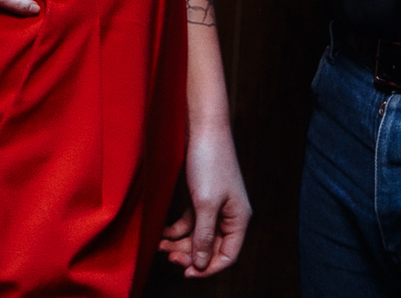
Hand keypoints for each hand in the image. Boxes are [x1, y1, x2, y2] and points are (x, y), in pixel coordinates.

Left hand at [158, 120, 249, 276]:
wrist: (204, 128)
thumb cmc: (210, 162)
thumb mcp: (204, 204)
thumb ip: (204, 236)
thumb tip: (201, 262)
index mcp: (239, 219)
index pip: (228, 255)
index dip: (208, 267)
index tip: (187, 272)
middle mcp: (230, 215)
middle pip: (211, 248)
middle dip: (190, 255)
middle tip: (169, 257)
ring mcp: (216, 206)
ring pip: (199, 236)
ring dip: (180, 243)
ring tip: (161, 246)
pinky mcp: (203, 197)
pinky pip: (191, 222)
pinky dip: (178, 229)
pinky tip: (164, 232)